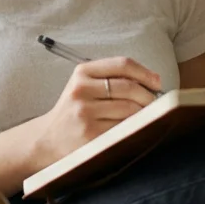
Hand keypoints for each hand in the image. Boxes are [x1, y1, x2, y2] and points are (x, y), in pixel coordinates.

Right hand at [32, 57, 162, 167]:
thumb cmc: (74, 111)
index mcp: (82, 73)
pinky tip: (135, 130)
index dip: (145, 72)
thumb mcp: (84, 86)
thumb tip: (154, 82)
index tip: (157, 82)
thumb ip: (112, 78)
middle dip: (149, 96)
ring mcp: (85, 113)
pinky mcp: (90, 134)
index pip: (122, 64)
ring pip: (130, 109)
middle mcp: (81, 90)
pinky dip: (136, 128)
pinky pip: (124, 128)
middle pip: (129, 88)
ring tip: (145, 117)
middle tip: (154, 104)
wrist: (48, 139)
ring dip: (145, 114)